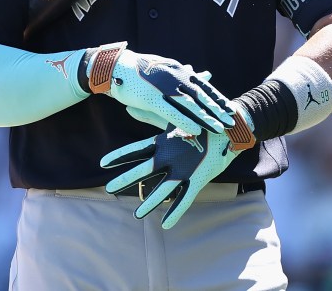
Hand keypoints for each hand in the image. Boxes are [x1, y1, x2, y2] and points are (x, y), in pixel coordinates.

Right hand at [87, 44, 232, 135]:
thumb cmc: (140, 70)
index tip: (231, 108)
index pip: (203, 86)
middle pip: (201, 95)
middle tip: (232, 119)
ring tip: (219, 128)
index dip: (218, 98)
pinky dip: (185, 122)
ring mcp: (164, 88)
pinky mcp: (152, 98)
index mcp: (178, 70)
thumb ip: (179, 72)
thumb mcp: (163, 68)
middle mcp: (175, 77)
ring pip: (191, 105)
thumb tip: (196, 70)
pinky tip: (196, 131)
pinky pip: (172, 112)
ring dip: (206, 117)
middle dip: (217, 109)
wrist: (115, 67)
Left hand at [100, 106, 250, 229]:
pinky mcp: (199, 178)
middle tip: (108, 189)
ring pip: (163, 189)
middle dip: (125, 179)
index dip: (119, 157)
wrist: (229, 127)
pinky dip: (176, 211)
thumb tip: (129, 108)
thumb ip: (150, 117)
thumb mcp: (173, 120)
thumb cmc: (198, 122)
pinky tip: (166, 224)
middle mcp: (170, 156)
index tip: (102, 163)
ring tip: (137, 215)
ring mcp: (184, 169)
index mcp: (163, 142)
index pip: (135, 150)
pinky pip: (186, 198)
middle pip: (143, 170)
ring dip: (150, 203)